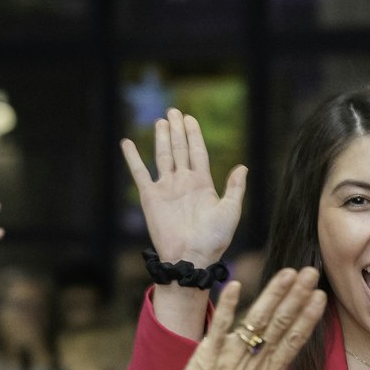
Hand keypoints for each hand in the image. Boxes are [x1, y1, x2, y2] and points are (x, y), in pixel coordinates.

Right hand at [121, 109, 246, 266]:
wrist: (191, 258)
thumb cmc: (214, 239)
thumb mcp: (231, 211)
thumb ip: (235, 188)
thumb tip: (242, 166)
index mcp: (203, 184)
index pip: (198, 152)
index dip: (194, 135)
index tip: (190, 118)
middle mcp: (183, 183)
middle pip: (180, 149)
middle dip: (177, 130)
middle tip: (174, 111)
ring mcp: (166, 188)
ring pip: (163, 156)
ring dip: (162, 138)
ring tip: (161, 120)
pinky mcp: (150, 197)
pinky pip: (139, 173)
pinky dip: (132, 157)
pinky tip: (127, 143)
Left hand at [161, 268, 327, 369]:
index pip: (295, 339)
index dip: (308, 317)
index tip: (320, 297)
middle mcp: (255, 361)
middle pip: (281, 323)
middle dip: (297, 296)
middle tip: (310, 274)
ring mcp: (232, 354)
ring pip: (258, 319)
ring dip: (273, 294)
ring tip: (288, 273)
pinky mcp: (209, 351)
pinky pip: (220, 324)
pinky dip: (228, 305)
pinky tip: (237, 284)